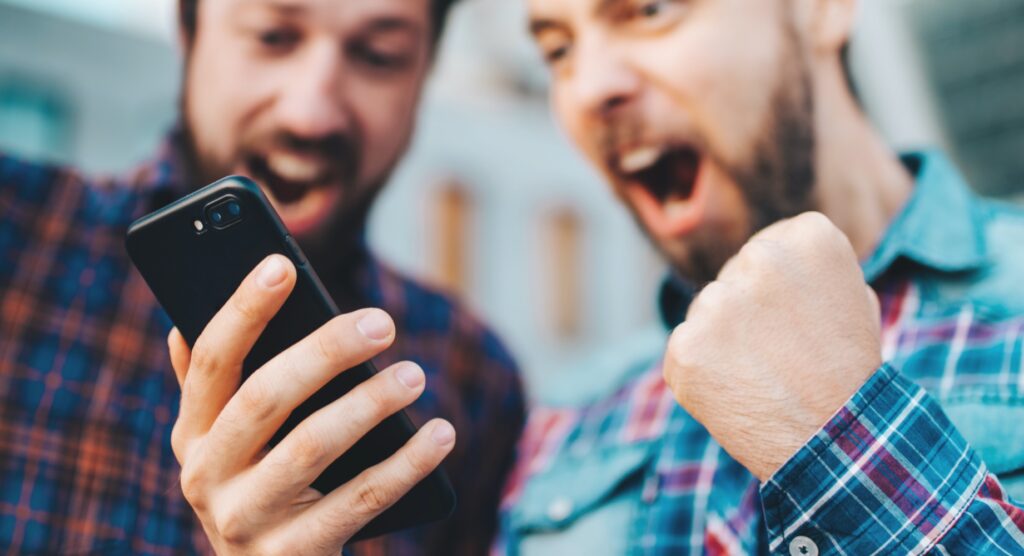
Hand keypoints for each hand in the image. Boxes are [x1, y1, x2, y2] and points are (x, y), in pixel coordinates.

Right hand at [167, 254, 455, 554]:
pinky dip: (406, 463)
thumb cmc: (264, 488)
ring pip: (311, 446)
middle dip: (325, 351)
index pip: (212, 360)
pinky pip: (360, 499)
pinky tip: (440, 434)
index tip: (282, 265)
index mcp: (194, 433)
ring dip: (370, 403)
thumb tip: (178, 328)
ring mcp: (245, 520)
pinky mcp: (293, 555)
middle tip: (383, 323)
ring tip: (415, 375)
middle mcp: (206, 476)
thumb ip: (216, 391)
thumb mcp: (229, 445)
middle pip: (264, 396)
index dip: (243, 310)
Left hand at [663, 212, 881, 480]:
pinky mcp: (687, 345)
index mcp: (808, 238)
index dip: (777, 289)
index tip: (795, 319)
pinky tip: (736, 393)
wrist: (835, 440)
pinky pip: (685, 350)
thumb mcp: (851, 297)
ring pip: (706, 314)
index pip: (768, 247)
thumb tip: (768, 252)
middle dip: (746, 313)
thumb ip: (805, 267)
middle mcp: (760, 259)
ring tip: (762, 376)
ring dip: (722, 342)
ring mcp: (719, 303)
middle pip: (732, 279)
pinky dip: (701, 373)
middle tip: (781, 354)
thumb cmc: (847, 370)